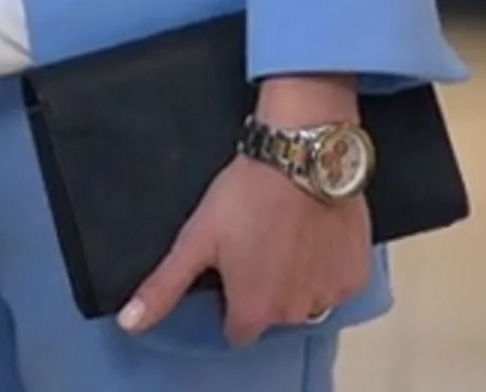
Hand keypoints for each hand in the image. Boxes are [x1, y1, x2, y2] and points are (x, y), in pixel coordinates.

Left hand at [118, 155, 370, 344]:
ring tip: (286, 234)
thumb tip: (128, 325)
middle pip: (273, 315)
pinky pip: (337, 282)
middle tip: (258, 243)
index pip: (237, 330)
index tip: (230, 268)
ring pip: (306, 300)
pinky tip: (315, 234)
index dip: (231, 301)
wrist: (304, 155)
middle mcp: (295, 314)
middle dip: (264, 288)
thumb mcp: (195, 238)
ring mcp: (330, 295)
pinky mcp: (357, 274)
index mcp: (254, 311)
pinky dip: (327, 265)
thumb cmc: (244, 196)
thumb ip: (165, 287)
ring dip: (297, 278)